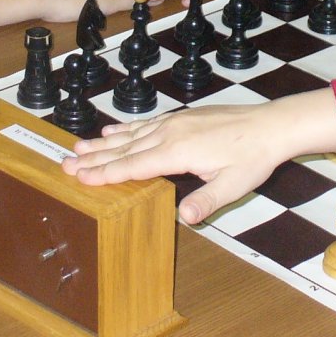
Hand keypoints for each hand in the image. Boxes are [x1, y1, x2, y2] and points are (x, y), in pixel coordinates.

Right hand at [65, 101, 293, 223]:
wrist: (271, 125)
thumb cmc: (253, 156)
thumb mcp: (234, 185)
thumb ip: (207, 201)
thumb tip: (185, 218)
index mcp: (178, 152)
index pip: (134, 166)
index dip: (105, 173)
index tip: (79, 177)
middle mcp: (171, 133)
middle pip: (125, 149)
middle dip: (94, 158)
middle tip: (65, 163)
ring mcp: (176, 123)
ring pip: (132, 135)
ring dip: (104, 143)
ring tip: (78, 146)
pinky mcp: (182, 118)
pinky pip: (147, 124)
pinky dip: (126, 129)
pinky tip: (113, 131)